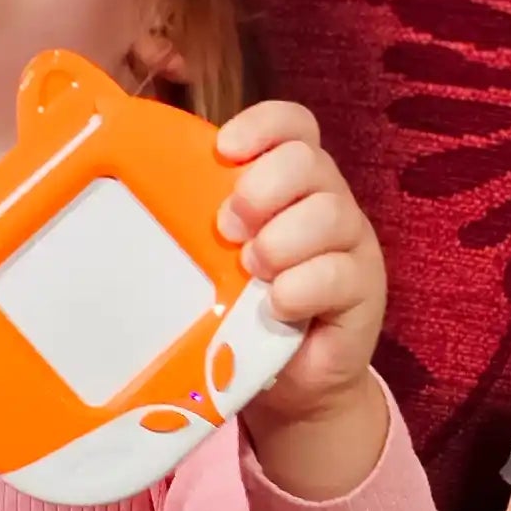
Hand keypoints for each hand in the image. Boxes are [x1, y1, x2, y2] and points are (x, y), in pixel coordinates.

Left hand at [214, 101, 389, 496]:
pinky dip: (298, 289)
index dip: (262, 126)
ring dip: (280, 242)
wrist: (291, 385)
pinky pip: (337, 272)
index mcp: (291, 183)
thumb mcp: (218, 260)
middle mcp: (327, 201)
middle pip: (308, 160)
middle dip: (261, 188)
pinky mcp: (365, 290)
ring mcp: (352, 244)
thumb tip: (145, 196)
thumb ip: (204, 224)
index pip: (293, 125)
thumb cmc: (245, 313)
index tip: (224, 151)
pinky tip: (276, 308)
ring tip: (253, 273)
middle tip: (228, 229)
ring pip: (329, 213)